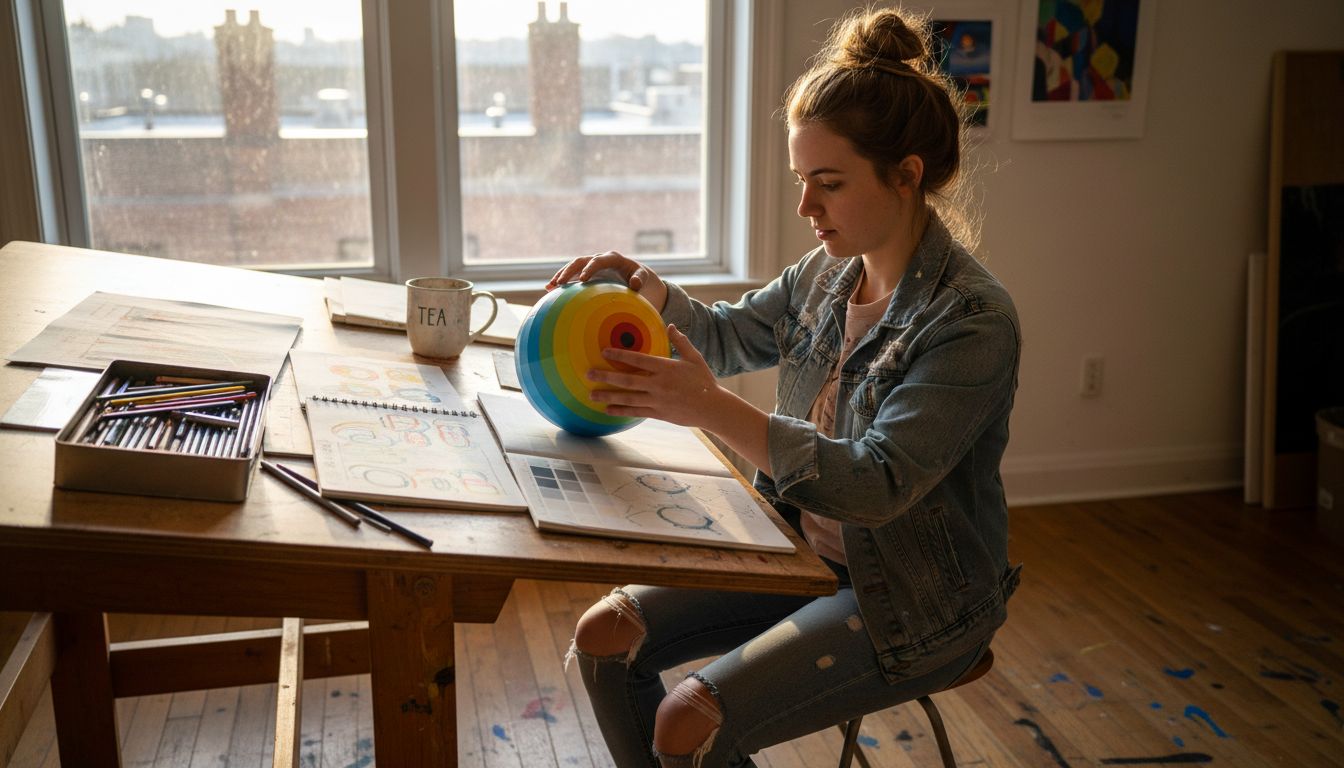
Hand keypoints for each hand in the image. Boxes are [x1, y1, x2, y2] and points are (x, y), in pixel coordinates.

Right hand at [546, 251, 668, 312]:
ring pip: (573, 267)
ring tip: (551, 286)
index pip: (599, 260)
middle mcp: (599, 259)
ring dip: (562, 275)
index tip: (583, 279)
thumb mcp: (643, 277)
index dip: (590, 268)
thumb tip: (634, 284)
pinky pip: (572, 277)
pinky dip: (562, 282)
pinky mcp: (587, 274)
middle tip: (561, 283)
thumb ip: (640, 279)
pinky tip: (550, 290)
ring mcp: (591, 266)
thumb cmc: (641, 278)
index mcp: (613, 258)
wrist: (638, 278)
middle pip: (581, 261)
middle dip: (570, 271)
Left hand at [586, 325, 718, 428]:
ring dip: (608, 396)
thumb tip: (671, 326)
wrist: (713, 407)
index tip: (604, 351)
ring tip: (591, 394)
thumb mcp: (694, 358)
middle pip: (628, 380)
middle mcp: (659, 384)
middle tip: (588, 373)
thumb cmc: (704, 381)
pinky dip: (621, 411)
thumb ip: (680, 342)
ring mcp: (657, 400)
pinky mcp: (658, 413)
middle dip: (606, 376)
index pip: (639, 359)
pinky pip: (636, 412)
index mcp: (666, 367)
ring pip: (628, 397)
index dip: (620, 355)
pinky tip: (607, 410)